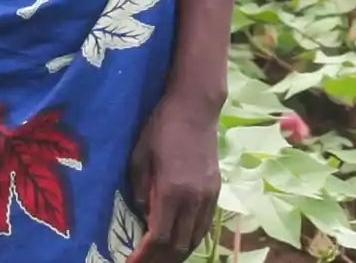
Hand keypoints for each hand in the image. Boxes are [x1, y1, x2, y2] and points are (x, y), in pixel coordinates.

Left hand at [125, 94, 221, 262]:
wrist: (195, 107)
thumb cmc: (161, 127)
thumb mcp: (139, 157)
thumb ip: (139, 190)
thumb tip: (142, 215)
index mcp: (171, 191)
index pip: (159, 238)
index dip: (145, 256)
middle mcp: (194, 199)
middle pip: (179, 245)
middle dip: (159, 261)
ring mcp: (208, 196)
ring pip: (195, 238)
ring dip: (177, 254)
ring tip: (159, 259)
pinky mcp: (216, 191)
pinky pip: (204, 226)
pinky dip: (191, 239)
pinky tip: (179, 242)